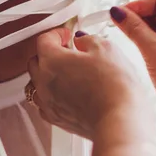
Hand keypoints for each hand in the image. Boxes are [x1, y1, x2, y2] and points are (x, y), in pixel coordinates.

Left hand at [28, 28, 151, 141]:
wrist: (120, 121)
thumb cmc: (114, 87)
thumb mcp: (106, 49)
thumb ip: (88, 40)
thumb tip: (83, 41)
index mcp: (52, 61)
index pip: (44, 40)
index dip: (57, 34)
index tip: (67, 35)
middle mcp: (44, 82)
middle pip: (36, 61)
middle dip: (49, 53)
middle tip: (67, 51)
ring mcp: (48, 103)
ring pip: (36, 84)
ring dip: (47, 76)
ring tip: (66, 73)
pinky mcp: (57, 120)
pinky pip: (44, 104)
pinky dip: (51, 96)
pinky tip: (67, 94)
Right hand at [110, 0, 155, 145]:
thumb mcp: (153, 51)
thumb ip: (133, 29)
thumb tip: (117, 12)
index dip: (138, 5)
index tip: (119, 16)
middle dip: (138, 15)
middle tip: (118, 26)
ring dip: (140, 28)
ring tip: (125, 37)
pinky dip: (145, 39)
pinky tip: (135, 46)